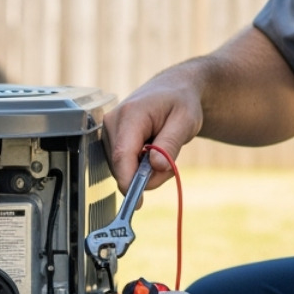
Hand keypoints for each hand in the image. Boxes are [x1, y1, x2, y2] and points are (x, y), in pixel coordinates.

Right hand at [104, 70, 204, 189]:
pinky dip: (139, 166)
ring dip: (144, 170)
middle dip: (147, 175)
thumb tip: (154, 167)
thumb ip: (170, 144)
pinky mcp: (109, 139)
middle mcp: (112, 121)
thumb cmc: (181, 103)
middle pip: (122, 166)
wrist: (173, 90)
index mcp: (130, 114)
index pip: (123, 155)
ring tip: (162, 150)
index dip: (128, 181)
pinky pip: (122, 164)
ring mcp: (108, 130)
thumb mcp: (186, 121)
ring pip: (122, 168)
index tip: (137, 203)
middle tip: (170, 163)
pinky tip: (151, 150)